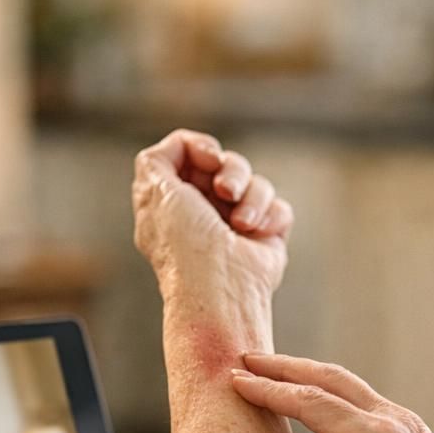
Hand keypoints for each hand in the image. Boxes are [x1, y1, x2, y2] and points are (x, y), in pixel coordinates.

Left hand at [133, 129, 293, 297]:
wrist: (221, 287)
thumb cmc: (184, 245)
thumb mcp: (155, 191)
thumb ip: (156, 160)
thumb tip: (178, 146)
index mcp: (173, 200)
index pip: (190, 154)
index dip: (201, 148)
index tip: (208, 160)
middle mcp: (203, 210)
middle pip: (226, 162)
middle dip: (231, 171)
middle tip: (226, 192)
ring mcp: (235, 224)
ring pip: (256, 182)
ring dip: (252, 197)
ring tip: (242, 223)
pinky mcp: (266, 237)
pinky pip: (278, 207)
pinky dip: (270, 218)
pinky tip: (257, 235)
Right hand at [231, 353, 433, 432]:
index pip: (313, 403)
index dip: (272, 391)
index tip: (238, 382)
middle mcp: (393, 420)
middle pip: (331, 378)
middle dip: (286, 367)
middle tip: (247, 359)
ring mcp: (404, 422)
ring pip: (347, 387)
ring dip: (307, 378)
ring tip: (272, 380)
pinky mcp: (408, 431)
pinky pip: (362, 403)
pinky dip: (330, 400)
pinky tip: (316, 426)